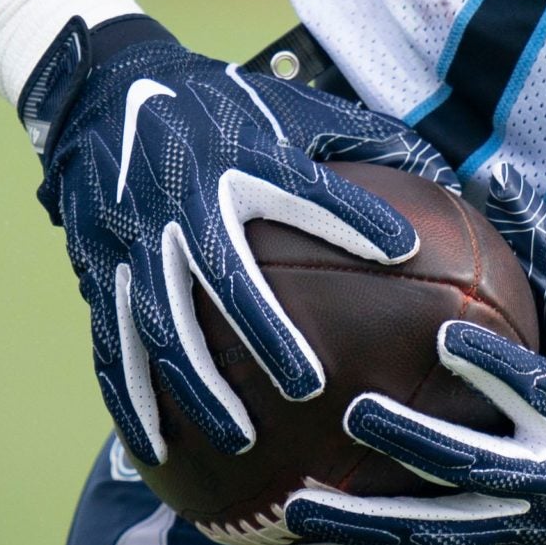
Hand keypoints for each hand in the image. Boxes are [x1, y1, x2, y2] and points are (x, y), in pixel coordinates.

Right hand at [26, 13, 456, 461]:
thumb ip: (362, 137)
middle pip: (224, 276)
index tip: (403, 252)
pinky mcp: (102, 273)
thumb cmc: (222, 105)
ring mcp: (135, 242)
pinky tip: (161, 452)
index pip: (305, 192)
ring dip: (199, 387)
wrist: (104, 92)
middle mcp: (184, 203)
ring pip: (163, 325)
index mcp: (240, 159)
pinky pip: (113, 345)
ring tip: (243, 439)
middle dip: (264, 332)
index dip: (354, 218)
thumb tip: (444, 172)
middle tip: (310, 384)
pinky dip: (133, 401)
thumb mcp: (291, 105)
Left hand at [284, 164, 545, 544]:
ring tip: (298, 508)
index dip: (494, 366)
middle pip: (479, 465)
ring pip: (440, 532)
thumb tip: (499, 171)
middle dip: (416, 443)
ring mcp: (529, 531)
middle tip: (355, 415)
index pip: (537, 387)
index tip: (445, 339)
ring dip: (367, 524)